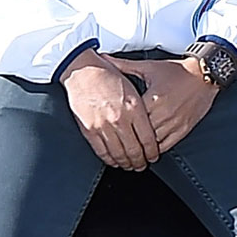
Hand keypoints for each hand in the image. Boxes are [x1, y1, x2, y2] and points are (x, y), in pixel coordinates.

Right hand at [60, 49, 160, 169]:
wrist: (82, 70)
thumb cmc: (108, 75)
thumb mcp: (133, 87)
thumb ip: (142, 109)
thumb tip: (150, 127)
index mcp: (134, 108)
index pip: (148, 139)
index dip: (152, 152)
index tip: (153, 156)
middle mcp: (119, 119)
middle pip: (134, 150)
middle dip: (140, 161)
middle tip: (143, 165)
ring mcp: (103, 126)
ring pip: (119, 154)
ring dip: (126, 163)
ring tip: (130, 166)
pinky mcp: (89, 129)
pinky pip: (101, 151)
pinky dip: (109, 159)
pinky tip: (114, 161)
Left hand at [110, 56, 217, 152]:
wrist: (204, 74)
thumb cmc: (178, 71)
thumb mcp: (149, 67)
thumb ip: (124, 65)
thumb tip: (105, 59)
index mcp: (153, 99)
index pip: (133, 118)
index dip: (121, 125)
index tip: (112, 129)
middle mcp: (164, 113)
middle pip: (142, 133)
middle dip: (131, 140)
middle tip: (119, 146)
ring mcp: (175, 122)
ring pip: (154, 142)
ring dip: (143, 148)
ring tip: (132, 152)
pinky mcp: (184, 128)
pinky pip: (168, 144)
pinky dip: (158, 149)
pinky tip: (150, 151)